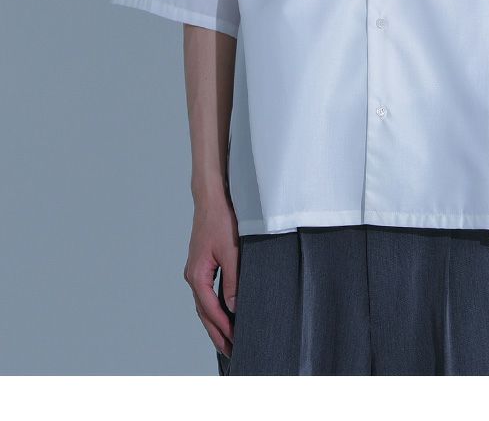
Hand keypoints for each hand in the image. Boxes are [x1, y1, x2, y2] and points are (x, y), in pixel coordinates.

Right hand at [183, 196, 238, 357]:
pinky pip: (207, 293)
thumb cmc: (220, 220)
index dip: (222, 327)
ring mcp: (196, 270)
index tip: (234, 342)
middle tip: (230, 352)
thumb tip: (234, 307)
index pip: (210, 309)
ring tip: (227, 339)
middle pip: (203, 312)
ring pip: (204, 304)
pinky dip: (214, 307)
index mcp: (197, 275)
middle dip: (217, 333)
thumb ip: (233, 280)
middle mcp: (193, 275)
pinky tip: (224, 313)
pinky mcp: (203, 264)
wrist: (212, 199)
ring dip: (215, 322)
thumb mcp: (232, 252)